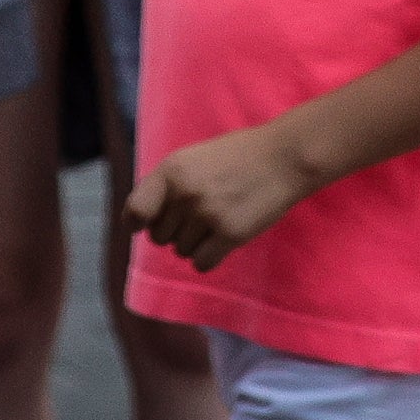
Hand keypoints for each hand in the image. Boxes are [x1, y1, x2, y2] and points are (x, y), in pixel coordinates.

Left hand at [130, 122, 325, 269]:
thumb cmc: (237, 157)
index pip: (136, 210)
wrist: (283, 157)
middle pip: (159, 237)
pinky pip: (201, 263)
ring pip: (181, 252)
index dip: (137, 223)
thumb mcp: (193, 159)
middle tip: (199, 215)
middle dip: (175, 231)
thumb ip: (167, 186)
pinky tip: (224, 238)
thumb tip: (140, 222)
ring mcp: (207, 214)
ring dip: (196, 243)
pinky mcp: (230, 233)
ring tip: (217, 220)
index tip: (141, 227)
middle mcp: (185, 193)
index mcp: (172, 170)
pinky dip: (210, 257)